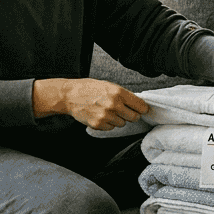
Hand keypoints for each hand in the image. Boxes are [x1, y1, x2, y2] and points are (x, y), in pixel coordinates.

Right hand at [33, 78, 149, 130]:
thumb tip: (137, 103)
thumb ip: (123, 94)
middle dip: (131, 115)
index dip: (142, 108)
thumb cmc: (89, 89)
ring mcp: (106, 115)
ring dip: (118, 119)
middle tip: (124, 111)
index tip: (142, 110)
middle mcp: (114, 104)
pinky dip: (108, 124)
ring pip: (122, 124)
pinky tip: (101, 115)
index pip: (140, 105)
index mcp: (118, 92)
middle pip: (134, 117)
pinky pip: (111, 128)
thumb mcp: (108, 86)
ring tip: (108, 111)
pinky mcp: (99, 124)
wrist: (70, 96)